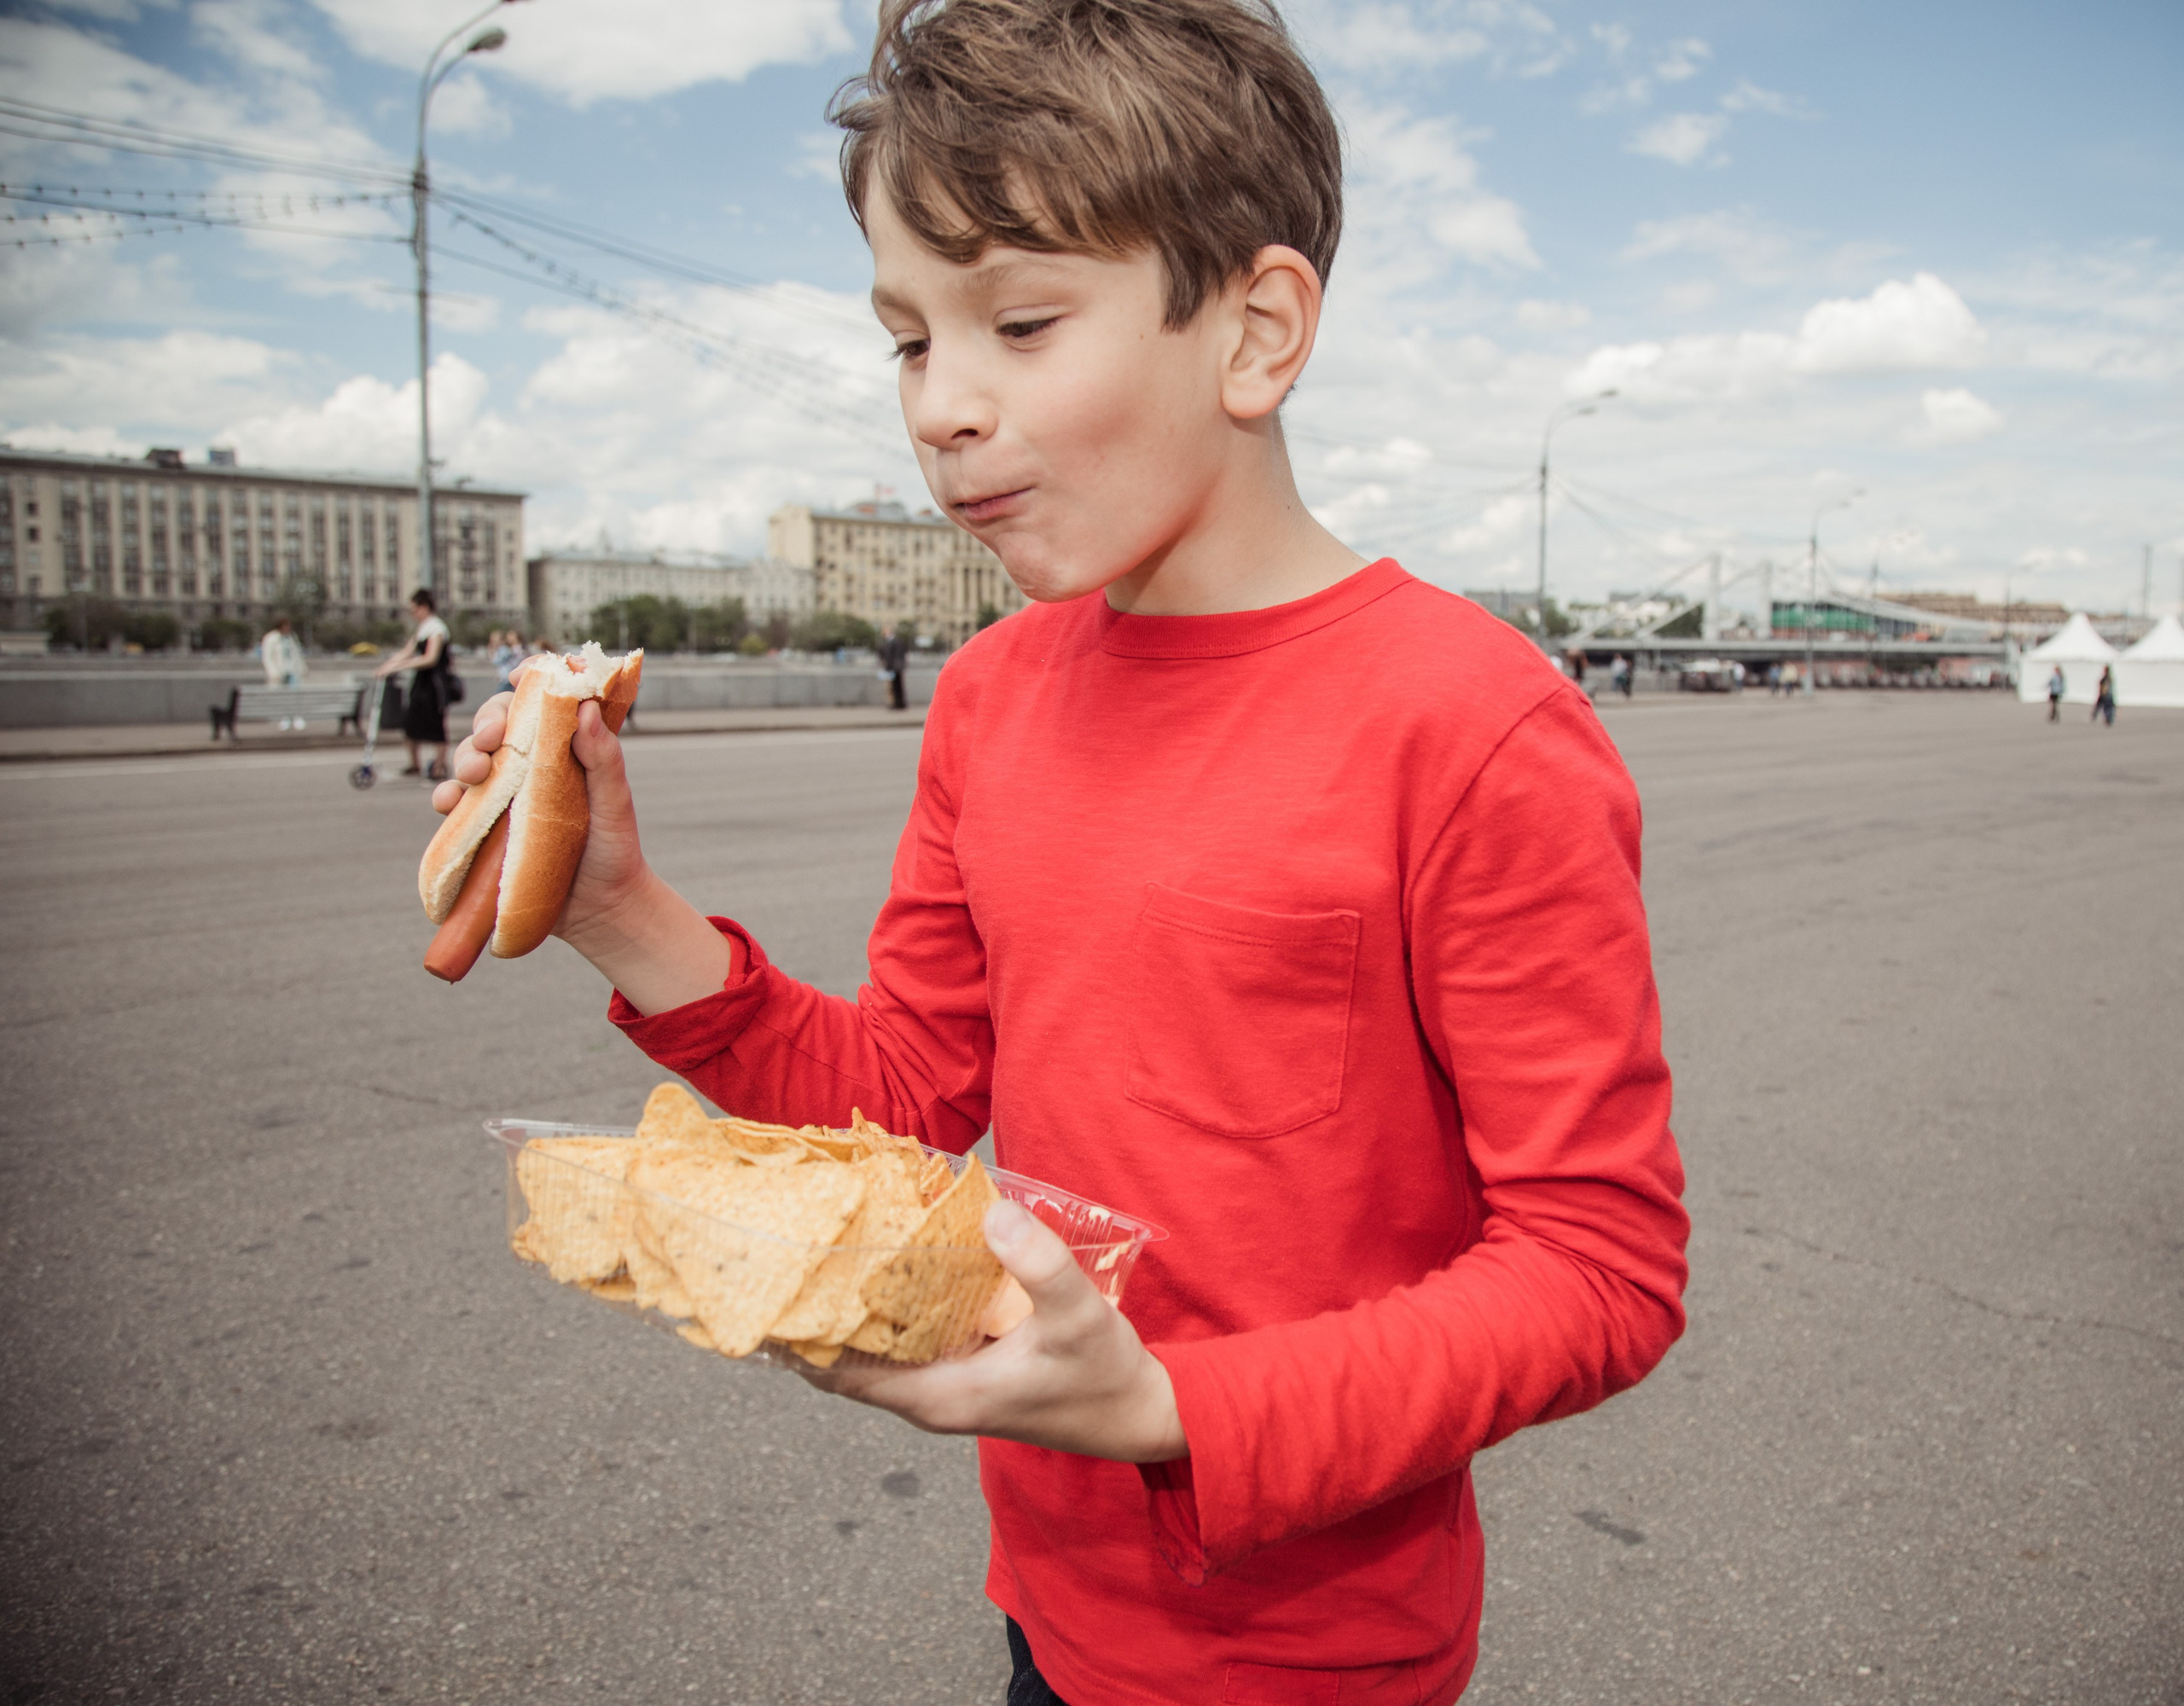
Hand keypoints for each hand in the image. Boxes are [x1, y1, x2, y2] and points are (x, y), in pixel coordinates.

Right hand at [432, 687, 650, 945]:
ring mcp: (506, 796)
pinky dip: (445, 798)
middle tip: (492, 739)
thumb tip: (585, 708)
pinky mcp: (486, 828)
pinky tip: (448, 803)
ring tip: (474, 773)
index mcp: (565, 750)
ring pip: (472, 759)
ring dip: (464, 756)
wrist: (600, 913)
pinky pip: (456, 806)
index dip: (529, 681)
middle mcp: (532, 766)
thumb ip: (605, 759)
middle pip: (498, 725)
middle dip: (487, 723)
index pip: (543, 703)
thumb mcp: (615, 805)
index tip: (519, 678)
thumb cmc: (614, 852)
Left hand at [805, 1200, 1188, 1463]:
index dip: (798, 1336)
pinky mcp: (964, 1373)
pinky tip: (886, 1262)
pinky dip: (887, 1310)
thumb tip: (993, 1213)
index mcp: (940, 1398)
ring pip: (875, 1350)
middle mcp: (931, 1400)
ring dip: (850, 1308)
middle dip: (816, 1311)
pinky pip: (905, 1343)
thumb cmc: (1104, 1375)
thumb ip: (1039, 1264)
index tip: (772, 1282)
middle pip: (846, 1360)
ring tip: (824, 1245)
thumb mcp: (1077, 1314)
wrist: (1140, 1414)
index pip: (840, 1374)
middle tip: (791, 1244)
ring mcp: (946, 1388)